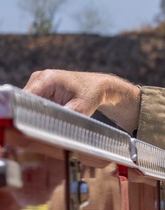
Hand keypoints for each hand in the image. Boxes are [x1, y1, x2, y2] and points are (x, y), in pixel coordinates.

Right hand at [25, 70, 140, 130]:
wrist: (97, 86)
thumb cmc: (91, 95)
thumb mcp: (80, 108)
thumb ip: (63, 117)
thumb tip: (49, 129)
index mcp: (47, 79)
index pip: (24, 97)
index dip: (21, 112)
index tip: (23, 127)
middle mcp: (39, 77)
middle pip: (22, 100)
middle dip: (26, 115)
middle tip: (32, 132)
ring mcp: (38, 82)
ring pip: (26, 102)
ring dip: (31, 114)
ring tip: (40, 128)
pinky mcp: (40, 88)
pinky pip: (32, 102)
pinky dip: (36, 112)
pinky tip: (43, 122)